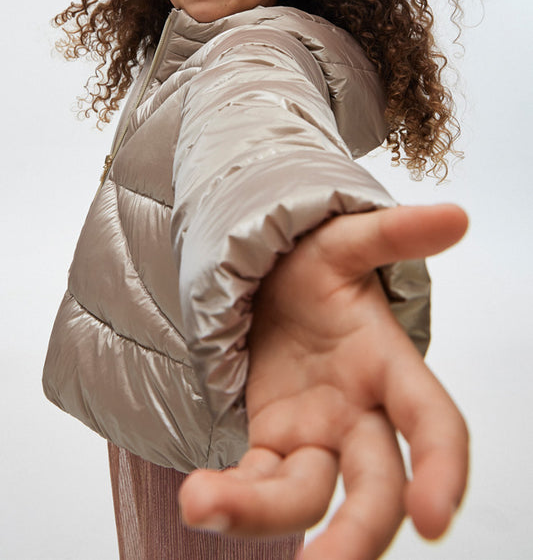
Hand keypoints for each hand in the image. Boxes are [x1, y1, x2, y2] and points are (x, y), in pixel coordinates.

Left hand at [179, 204, 468, 559]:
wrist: (271, 278)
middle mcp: (359, 411)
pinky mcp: (273, 442)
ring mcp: (314, 433)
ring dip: (263, 514)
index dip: (443, 468)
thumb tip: (457, 215)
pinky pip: (258, 483)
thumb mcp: (344, 243)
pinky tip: (201, 496)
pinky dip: (233, 497)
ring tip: (202, 503)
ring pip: (307, 494)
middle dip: (357, 533)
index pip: (433, 421)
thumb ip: (392, 234)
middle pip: (374, 486)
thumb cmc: (314, 265)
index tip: (435, 518)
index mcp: (387, 362)